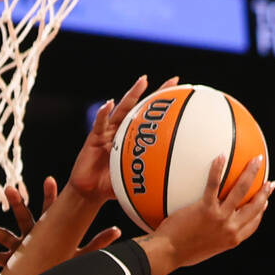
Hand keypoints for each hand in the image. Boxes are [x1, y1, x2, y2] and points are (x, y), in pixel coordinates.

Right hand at [0, 177, 120, 266]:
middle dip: (17, 204)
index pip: (50, 211)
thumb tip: (119, 231)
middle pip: (24, 217)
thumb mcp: (81, 256)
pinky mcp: (10, 263)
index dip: (50, 196)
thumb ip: (98, 243)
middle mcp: (31, 236)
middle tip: (10, 188)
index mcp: (48, 233)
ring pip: (5, 235)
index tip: (49, 180)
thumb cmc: (64, 269)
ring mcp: (19, 248)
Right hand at [68, 74, 179, 204]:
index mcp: (132, 139)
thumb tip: (171, 191)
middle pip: (141, 109)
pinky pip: (99, 124)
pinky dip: (103, 114)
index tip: (183, 98)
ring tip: (143, 82)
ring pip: (121, 110)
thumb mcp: (133, 182)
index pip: (151, 121)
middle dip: (157, 95)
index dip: (165, 111)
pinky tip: (108, 104)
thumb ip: (148, 181)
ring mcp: (108, 132)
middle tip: (173, 81)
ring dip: (132, 95)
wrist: (90, 192)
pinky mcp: (93, 137)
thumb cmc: (111, 187)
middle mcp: (121, 131)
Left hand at [142, 155, 274, 274]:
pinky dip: (218, 168)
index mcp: (232, 240)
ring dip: (251, 173)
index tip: (265, 201)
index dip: (261, 211)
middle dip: (265, 192)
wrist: (168, 254)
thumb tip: (210, 228)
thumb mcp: (204, 249)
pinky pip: (214, 184)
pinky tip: (221, 155)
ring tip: (257, 160)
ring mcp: (219, 218)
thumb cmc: (181, 254)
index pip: (253, 224)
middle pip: (254, 207)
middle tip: (270, 181)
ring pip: (241, 191)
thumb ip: (213, 238)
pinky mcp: (205, 209)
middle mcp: (230, 229)